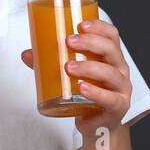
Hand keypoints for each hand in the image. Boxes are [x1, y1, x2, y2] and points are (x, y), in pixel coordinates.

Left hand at [20, 17, 131, 133]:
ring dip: (89, 67)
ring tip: (69, 67)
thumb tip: (27, 54)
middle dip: (90, 42)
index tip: (80, 25)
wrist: (98, 124)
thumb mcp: (71, 75)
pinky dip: (96, 92)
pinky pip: (110, 98)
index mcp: (110, 57)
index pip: (111, 35)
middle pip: (110, 49)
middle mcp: (119, 69)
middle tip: (69, 41)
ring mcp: (121, 88)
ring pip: (110, 73)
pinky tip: (82, 88)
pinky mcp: (118, 106)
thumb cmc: (88, 94)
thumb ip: (50, 64)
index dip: (99, 27)